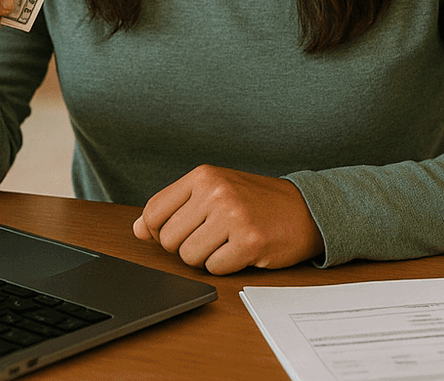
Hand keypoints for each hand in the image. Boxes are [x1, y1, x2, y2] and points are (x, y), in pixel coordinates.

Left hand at [132, 165, 324, 274]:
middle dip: (186, 246)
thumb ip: (175, 207)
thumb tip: (138, 229)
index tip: (178, 231)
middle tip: (214, 235)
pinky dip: (226, 266)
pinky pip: (214, 269)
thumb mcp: (213, 192)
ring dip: (206, 257)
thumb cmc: (255, 202)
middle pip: (168, 240)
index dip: (157, 231)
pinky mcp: (249, 241)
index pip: (154, 212)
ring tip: (228, 241)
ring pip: (189, 257)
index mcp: (203, 175)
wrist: (305, 209)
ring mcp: (233, 215)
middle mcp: (215, 191)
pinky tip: (242, 250)